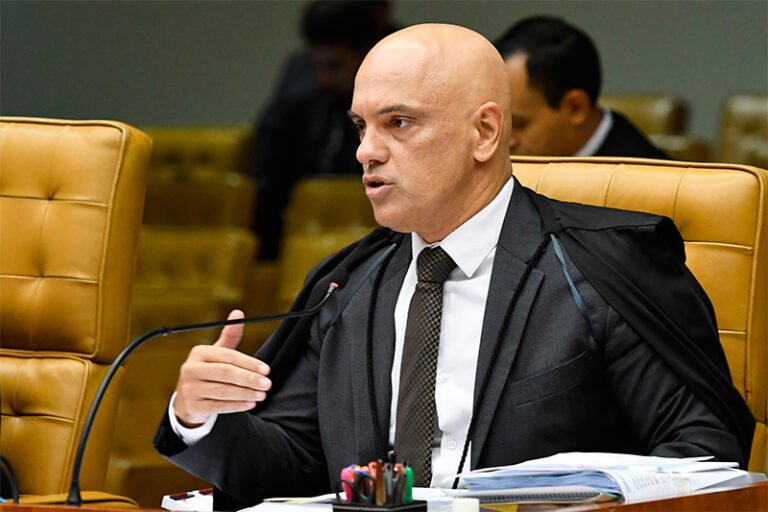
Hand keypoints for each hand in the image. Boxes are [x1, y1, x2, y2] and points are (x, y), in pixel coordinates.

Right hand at [173, 309, 271, 427]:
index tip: (266, 370)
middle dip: (249, 379)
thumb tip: (238, 313)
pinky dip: (236, 406)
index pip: (228, 356)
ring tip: (262, 395)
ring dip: (246, 393)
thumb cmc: (207, 373)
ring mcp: (190, 388)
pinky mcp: (192, 406)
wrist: (186, 401)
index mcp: (199, 352)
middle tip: (267, 384)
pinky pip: (218, 406)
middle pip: (226, 373)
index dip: (249, 363)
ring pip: (223, 391)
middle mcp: (191, 369)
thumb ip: (230, 336)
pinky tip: (250, 404)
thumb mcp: (216, 354)